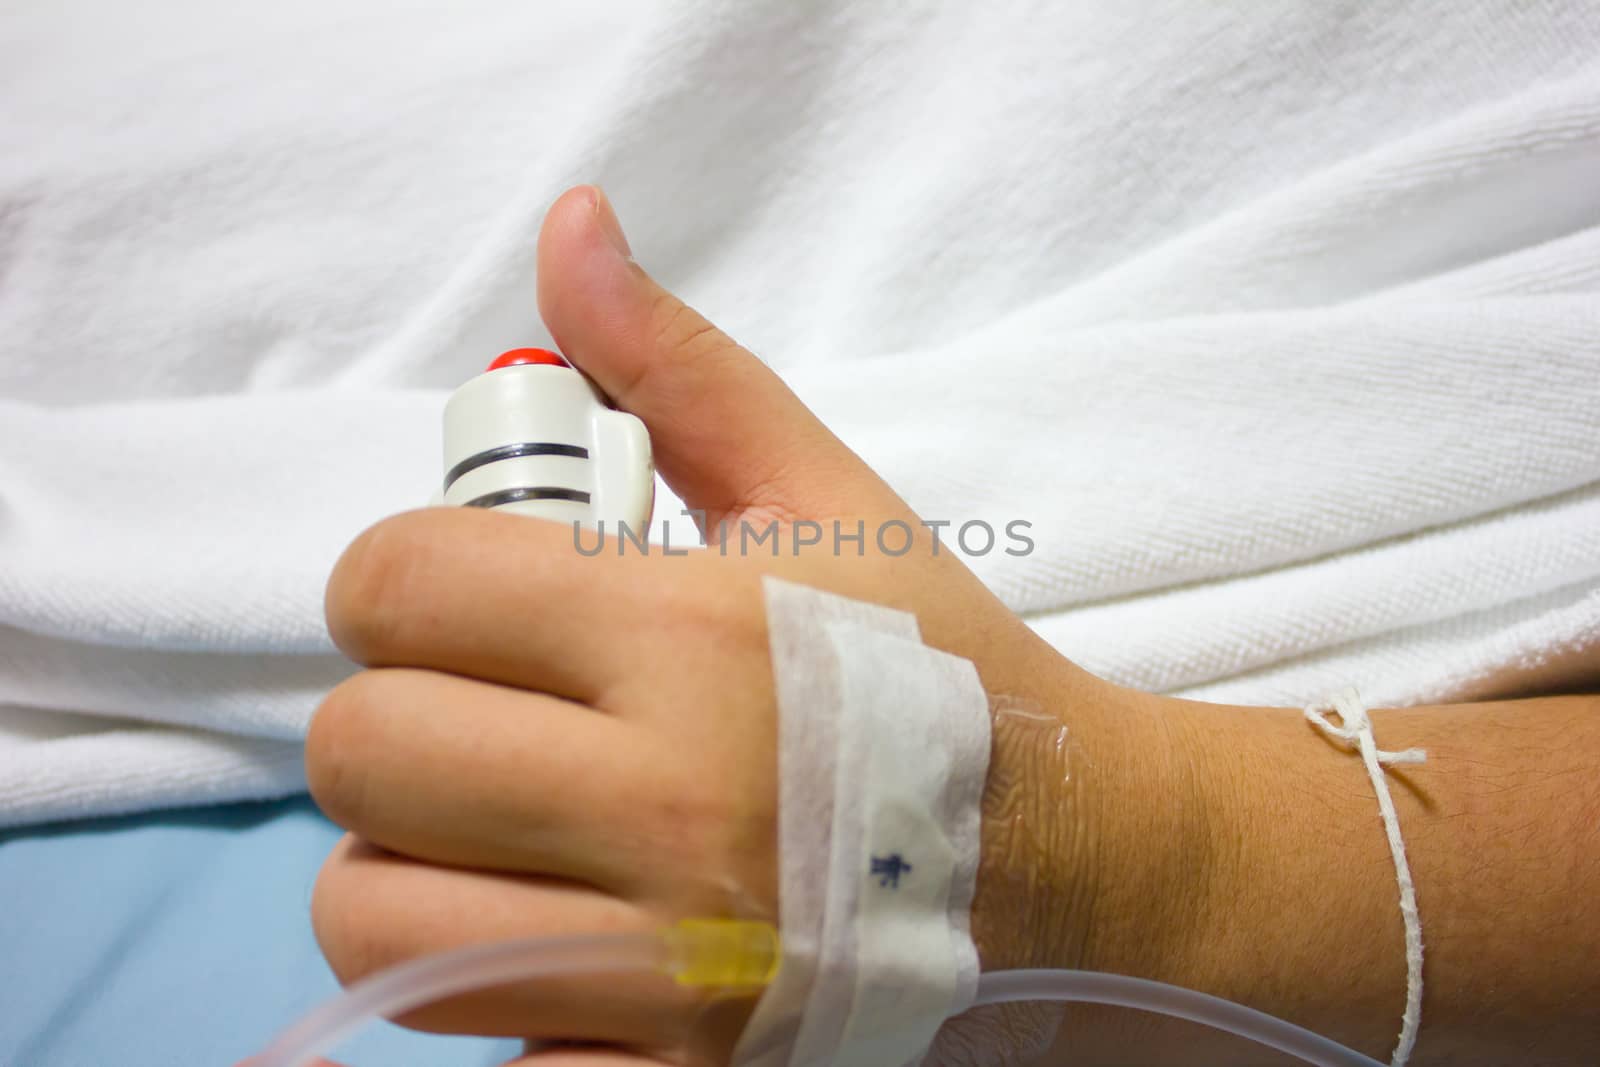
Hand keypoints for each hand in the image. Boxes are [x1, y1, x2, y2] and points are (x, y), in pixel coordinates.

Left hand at [305, 187, 1129, 1064]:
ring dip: (410, 868)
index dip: (404, 583)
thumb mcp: (825, 499)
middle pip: (360, 756)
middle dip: (399, 722)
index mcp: (691, 638)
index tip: (470, 604)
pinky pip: (480, 1056)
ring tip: (502, 840)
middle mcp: (665, 808)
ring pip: (377, 924)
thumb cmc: (943, 674)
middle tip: (488, 721)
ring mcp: (664, 973)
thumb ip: (677, 367)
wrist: (1080, 878)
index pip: (395, 587)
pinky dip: (494, 999)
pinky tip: (567, 946)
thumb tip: (567, 228)